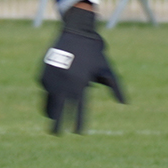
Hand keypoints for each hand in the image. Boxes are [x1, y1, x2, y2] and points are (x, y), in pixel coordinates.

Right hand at [40, 5, 125, 133]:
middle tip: (56, 134)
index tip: (79, 133)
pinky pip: (46, 88)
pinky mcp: (43, 74)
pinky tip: (55, 89)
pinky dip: (50, 91)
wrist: (76, 32)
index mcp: (80, 85)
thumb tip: (124, 103)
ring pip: (48, 101)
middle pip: (58, 110)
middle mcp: (64, 84)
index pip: (79, 109)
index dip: (78, 123)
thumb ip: (115, 87)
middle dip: (57, 124)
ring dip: (50, 111)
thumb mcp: (107, 69)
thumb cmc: (94, 53)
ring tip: (52, 119)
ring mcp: (51, 79)